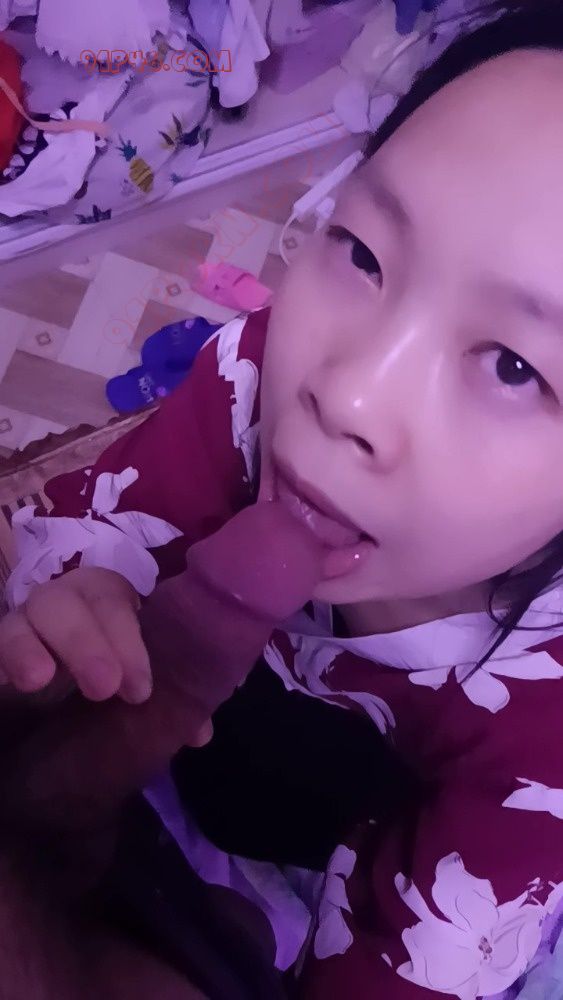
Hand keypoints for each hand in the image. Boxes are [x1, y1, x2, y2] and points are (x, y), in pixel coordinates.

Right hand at [0, 567, 152, 704]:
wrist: (78, 651)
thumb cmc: (113, 652)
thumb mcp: (128, 649)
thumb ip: (135, 664)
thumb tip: (143, 693)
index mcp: (98, 589)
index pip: (111, 606)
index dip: (126, 645)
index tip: (138, 689)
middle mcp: (55, 599)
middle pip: (60, 605)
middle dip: (82, 643)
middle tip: (103, 687)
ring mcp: (20, 622)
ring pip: (15, 625)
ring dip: (25, 651)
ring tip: (37, 679)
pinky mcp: (1, 647)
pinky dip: (0, 663)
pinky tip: (6, 683)